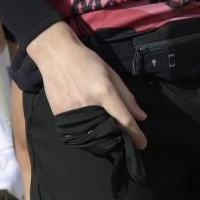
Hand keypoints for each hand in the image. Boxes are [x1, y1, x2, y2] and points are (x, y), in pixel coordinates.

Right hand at [27, 24, 147, 148]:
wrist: (57, 55)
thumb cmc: (87, 61)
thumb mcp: (111, 74)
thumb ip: (126, 96)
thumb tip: (141, 117)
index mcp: (104, 91)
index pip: (124, 119)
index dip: (135, 134)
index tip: (142, 145)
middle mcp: (89, 103)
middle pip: (109, 130)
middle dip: (118, 137)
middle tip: (124, 139)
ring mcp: (72, 111)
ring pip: (92, 135)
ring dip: (103, 139)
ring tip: (108, 137)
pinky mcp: (59, 115)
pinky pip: (77, 131)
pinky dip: (86, 133)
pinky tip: (90, 129)